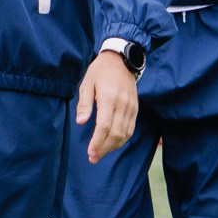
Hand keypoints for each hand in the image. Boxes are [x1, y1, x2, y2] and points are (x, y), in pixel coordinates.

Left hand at [73, 50, 139, 164]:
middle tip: (93, 158)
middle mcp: (123, 104)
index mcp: (109, 98)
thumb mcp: (86, 83)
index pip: (104, 126)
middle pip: (116, 133)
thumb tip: (81, 122)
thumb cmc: (100, 72)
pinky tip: (112, 144)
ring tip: (101, 154)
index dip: (98, 141)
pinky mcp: (135, 108)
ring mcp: (131, 107)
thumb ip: (85, 103)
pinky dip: (122, 139)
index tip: (90, 152)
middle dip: (104, 148)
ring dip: (113, 146)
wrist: (121, 60)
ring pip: (125, 133)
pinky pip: (131, 128)